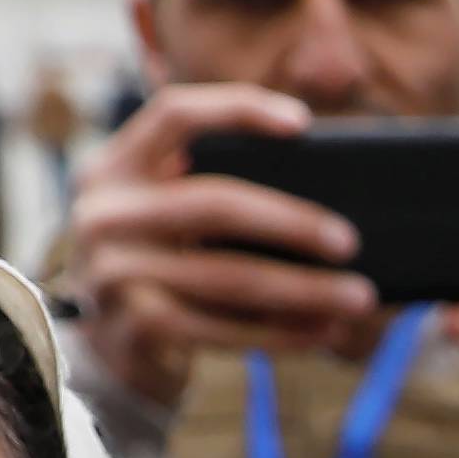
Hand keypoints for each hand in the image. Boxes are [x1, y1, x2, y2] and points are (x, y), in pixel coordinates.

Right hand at [65, 82, 378, 410]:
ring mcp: (112, 274)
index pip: (175, 113)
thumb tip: (329, 193)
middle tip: (350, 241)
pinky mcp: (132, 328)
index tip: (304, 124)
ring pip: (227, 277)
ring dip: (302, 290)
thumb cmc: (161, 263)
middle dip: (293, 222)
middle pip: (215, 203)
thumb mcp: (167, 212)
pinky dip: (278, 333)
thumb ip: (213, 185)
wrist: (107, 349)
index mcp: (113, 165)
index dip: (239, 109)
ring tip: (356, 298)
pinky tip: (319, 332)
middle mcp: (102, 214)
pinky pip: (221, 329)